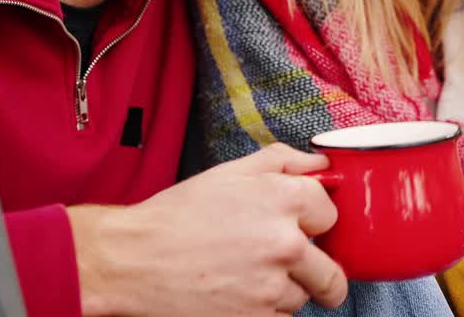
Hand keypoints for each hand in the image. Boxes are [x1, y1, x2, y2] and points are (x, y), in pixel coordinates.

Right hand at [71, 143, 346, 316]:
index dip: (312, 220)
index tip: (299, 225)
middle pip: (331, 270)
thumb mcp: (231, 172)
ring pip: (303, 296)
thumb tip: (322, 165)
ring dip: (285, 289)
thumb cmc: (179, 214)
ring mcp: (272, 287)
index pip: (331, 215)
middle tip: (287, 264)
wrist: (132, 259)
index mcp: (284, 199)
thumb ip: (284, 161)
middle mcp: (286, 243)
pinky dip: (265, 309)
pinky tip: (237, 291)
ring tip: (247, 273)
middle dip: (315, 269)